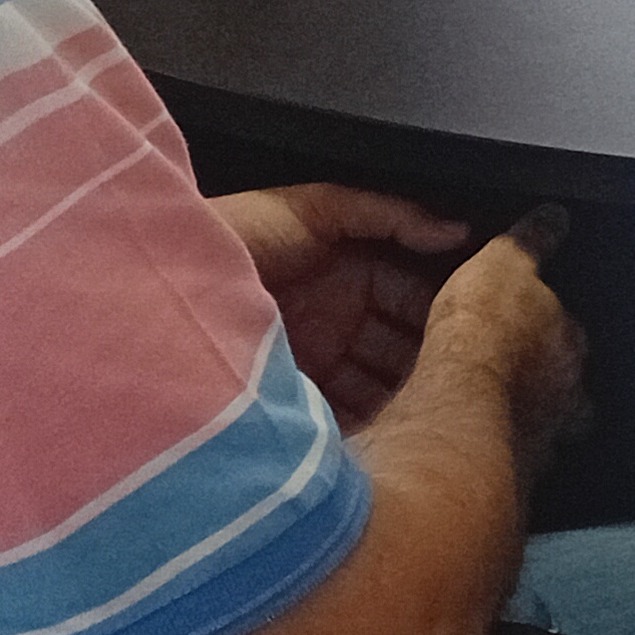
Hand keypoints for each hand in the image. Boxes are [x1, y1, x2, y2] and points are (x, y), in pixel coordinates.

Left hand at [214, 184, 470, 427]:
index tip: (475, 316)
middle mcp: (336, 322)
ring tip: (436, 400)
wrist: (158, 293)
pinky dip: (375, 424)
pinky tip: (397, 425)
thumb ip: (389, 214)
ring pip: (384, 385)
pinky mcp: (296, 403)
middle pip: (404, 344)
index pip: (412, 293)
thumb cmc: (228, 240)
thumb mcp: (313, 209)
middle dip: (433, 354)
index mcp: (346, 275)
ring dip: (409, 393)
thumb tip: (455, 227)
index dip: (444, 305)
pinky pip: (348, 418)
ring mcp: (317, 365)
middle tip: (463, 365)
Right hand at [424, 205, 590, 467]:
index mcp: (569, 348)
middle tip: (509, 378)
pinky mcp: (500, 475)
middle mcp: (562, 401)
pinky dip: (481, 452)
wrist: (454, 402)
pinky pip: (496, 462)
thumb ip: (531, 243)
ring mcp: (536, 443)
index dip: (551, 332)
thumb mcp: (505, 263)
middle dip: (540, 387)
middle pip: (562, 393)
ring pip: (535, 432)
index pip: (573, 338)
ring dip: (513, 423)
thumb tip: (553, 218)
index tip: (531, 329)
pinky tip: (460, 446)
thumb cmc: (486, 335)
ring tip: (483, 415)